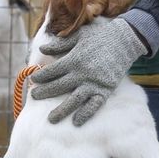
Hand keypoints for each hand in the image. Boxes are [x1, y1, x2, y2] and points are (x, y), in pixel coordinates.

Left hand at [29, 19, 148, 125]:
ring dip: (61, 110)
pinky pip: (95, 104)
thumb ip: (60, 44)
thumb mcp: (79, 35)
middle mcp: (82, 73)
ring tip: (51, 119)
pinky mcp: (106, 89)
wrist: (125, 39)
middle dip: (45, 92)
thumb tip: (41, 49)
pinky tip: (77, 122)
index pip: (52, 71)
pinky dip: (86, 113)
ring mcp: (94, 83)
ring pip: (74, 100)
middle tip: (34, 97)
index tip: (33, 80)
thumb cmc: (100, 35)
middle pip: (59, 86)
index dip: (41, 77)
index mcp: (74, 59)